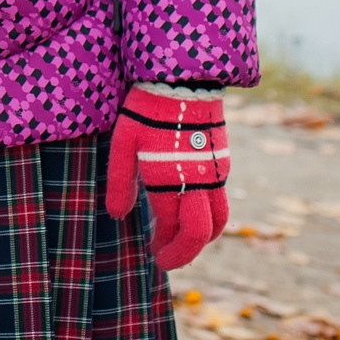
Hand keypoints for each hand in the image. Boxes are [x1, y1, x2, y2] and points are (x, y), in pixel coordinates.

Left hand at [104, 84, 230, 267]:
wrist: (184, 80)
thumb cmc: (146, 110)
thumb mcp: (123, 143)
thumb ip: (120, 182)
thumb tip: (117, 216)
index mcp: (170, 180)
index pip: (173, 229)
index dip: (164, 248)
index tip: (153, 255)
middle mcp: (198, 183)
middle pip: (201, 235)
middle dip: (184, 254)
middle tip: (166, 259)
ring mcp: (214, 174)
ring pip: (218, 222)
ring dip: (201, 238)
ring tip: (179, 240)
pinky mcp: (222, 163)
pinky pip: (221, 202)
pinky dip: (209, 218)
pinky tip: (189, 212)